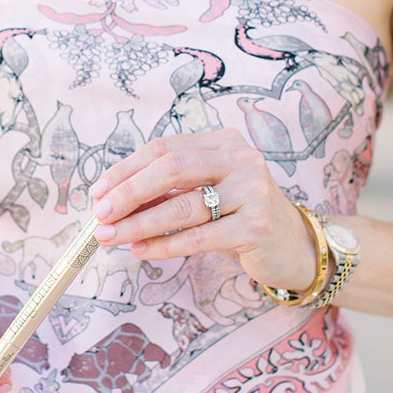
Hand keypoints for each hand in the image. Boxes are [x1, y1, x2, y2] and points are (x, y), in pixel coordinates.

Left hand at [89, 129, 319, 295]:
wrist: (294, 246)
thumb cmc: (240, 218)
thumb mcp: (205, 195)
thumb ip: (167, 192)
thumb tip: (112, 200)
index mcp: (223, 142)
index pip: (164, 148)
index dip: (126, 169)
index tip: (98, 191)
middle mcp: (241, 158)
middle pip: (172, 167)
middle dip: (129, 191)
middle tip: (101, 213)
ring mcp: (253, 190)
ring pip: (183, 205)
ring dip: (140, 223)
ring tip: (112, 236)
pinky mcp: (258, 225)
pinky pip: (200, 236)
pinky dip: (165, 245)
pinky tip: (142, 250)